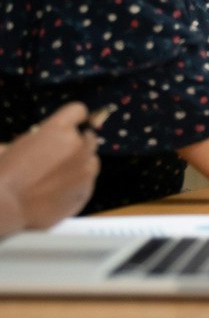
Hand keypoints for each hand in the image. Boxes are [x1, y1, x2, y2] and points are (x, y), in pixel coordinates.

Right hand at [0, 103, 99, 231]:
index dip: (73, 119)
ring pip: (91, 160)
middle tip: (60, 157)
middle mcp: (78, 144)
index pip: (78, 111)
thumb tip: (40, 141)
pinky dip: (77, 186)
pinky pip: (88, 183)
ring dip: (80, 165)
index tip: (70, 126)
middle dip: (78, 143)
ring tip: (59, 177)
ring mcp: (85, 168)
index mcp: (59, 128)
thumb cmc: (5, 173)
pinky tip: (59, 193)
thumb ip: (38, 138)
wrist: (5, 206)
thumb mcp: (17, 145)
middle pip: (88, 136)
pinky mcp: (86, 190)